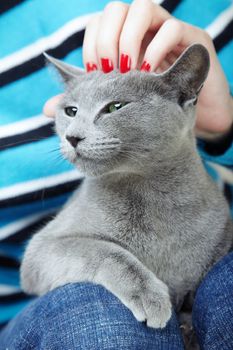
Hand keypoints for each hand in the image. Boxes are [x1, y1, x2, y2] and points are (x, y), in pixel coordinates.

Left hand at [44, 0, 232, 137]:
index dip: (91, 44)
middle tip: (109, 71)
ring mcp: (166, 31)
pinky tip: (149, 72)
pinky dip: (155, 47)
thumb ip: (84, 104)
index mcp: (124, 43)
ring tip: (128, 70)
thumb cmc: (155, 110)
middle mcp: (143, 32)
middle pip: (115, 10)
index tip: (93, 73)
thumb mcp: (118, 106)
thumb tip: (47, 110)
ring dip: (128, 39)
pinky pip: (171, 27)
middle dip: (107, 40)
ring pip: (141, 8)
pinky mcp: (192, 38)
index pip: (98, 25)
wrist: (196, 119)